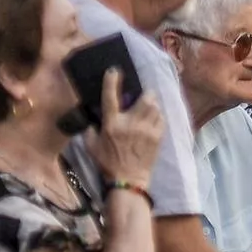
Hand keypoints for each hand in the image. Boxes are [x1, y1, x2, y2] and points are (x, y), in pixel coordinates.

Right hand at [88, 68, 163, 186]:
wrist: (128, 181)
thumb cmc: (107, 163)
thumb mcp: (91, 146)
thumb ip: (90, 130)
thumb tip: (93, 118)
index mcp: (112, 124)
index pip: (111, 97)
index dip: (112, 81)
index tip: (115, 70)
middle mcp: (131, 124)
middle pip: (146, 99)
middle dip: (146, 94)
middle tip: (144, 96)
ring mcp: (147, 130)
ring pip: (156, 108)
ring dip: (153, 105)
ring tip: (149, 108)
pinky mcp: (157, 137)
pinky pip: (161, 119)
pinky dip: (158, 117)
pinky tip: (154, 120)